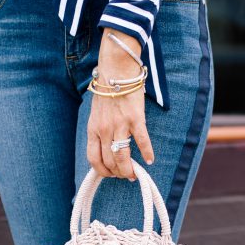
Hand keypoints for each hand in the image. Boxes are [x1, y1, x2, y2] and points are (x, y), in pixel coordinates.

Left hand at [87, 30, 154, 180]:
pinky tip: (150, 160)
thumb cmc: (108, 89)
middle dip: (117, 173)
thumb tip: (105, 144)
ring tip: (135, 175)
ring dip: (129, 170)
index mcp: (93, 129)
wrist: (116, 69)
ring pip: (122, 157)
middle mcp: (104, 130)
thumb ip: (99, 128)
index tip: (110, 175)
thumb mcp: (96, 111)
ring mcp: (119, 125)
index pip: (93, 158)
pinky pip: (141, 141)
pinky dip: (147, 153)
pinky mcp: (134, 118)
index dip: (102, 171)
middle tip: (125, 176)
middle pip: (109, 161)